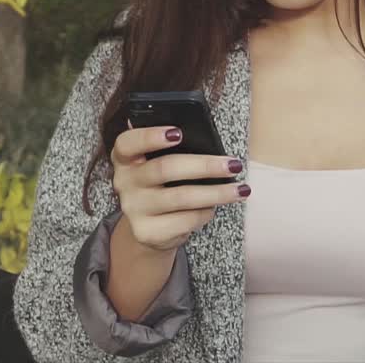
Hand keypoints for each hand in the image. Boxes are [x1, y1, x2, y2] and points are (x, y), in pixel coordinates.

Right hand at [109, 121, 250, 252]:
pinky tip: (214, 207)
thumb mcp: (158, 164)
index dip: (151, 136)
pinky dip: (205, 213)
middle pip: (165, 168)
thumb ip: (173, 151)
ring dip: (216, 193)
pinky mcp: (147, 232)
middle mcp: (124, 182)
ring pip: (181, 197)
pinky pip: (185, 220)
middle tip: (232, 165)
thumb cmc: (162, 186)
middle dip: (204, 166)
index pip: (128, 142)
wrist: (149, 228)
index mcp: (125, 157)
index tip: (179, 132)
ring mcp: (134, 208)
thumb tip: (211, 148)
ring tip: (240, 190)